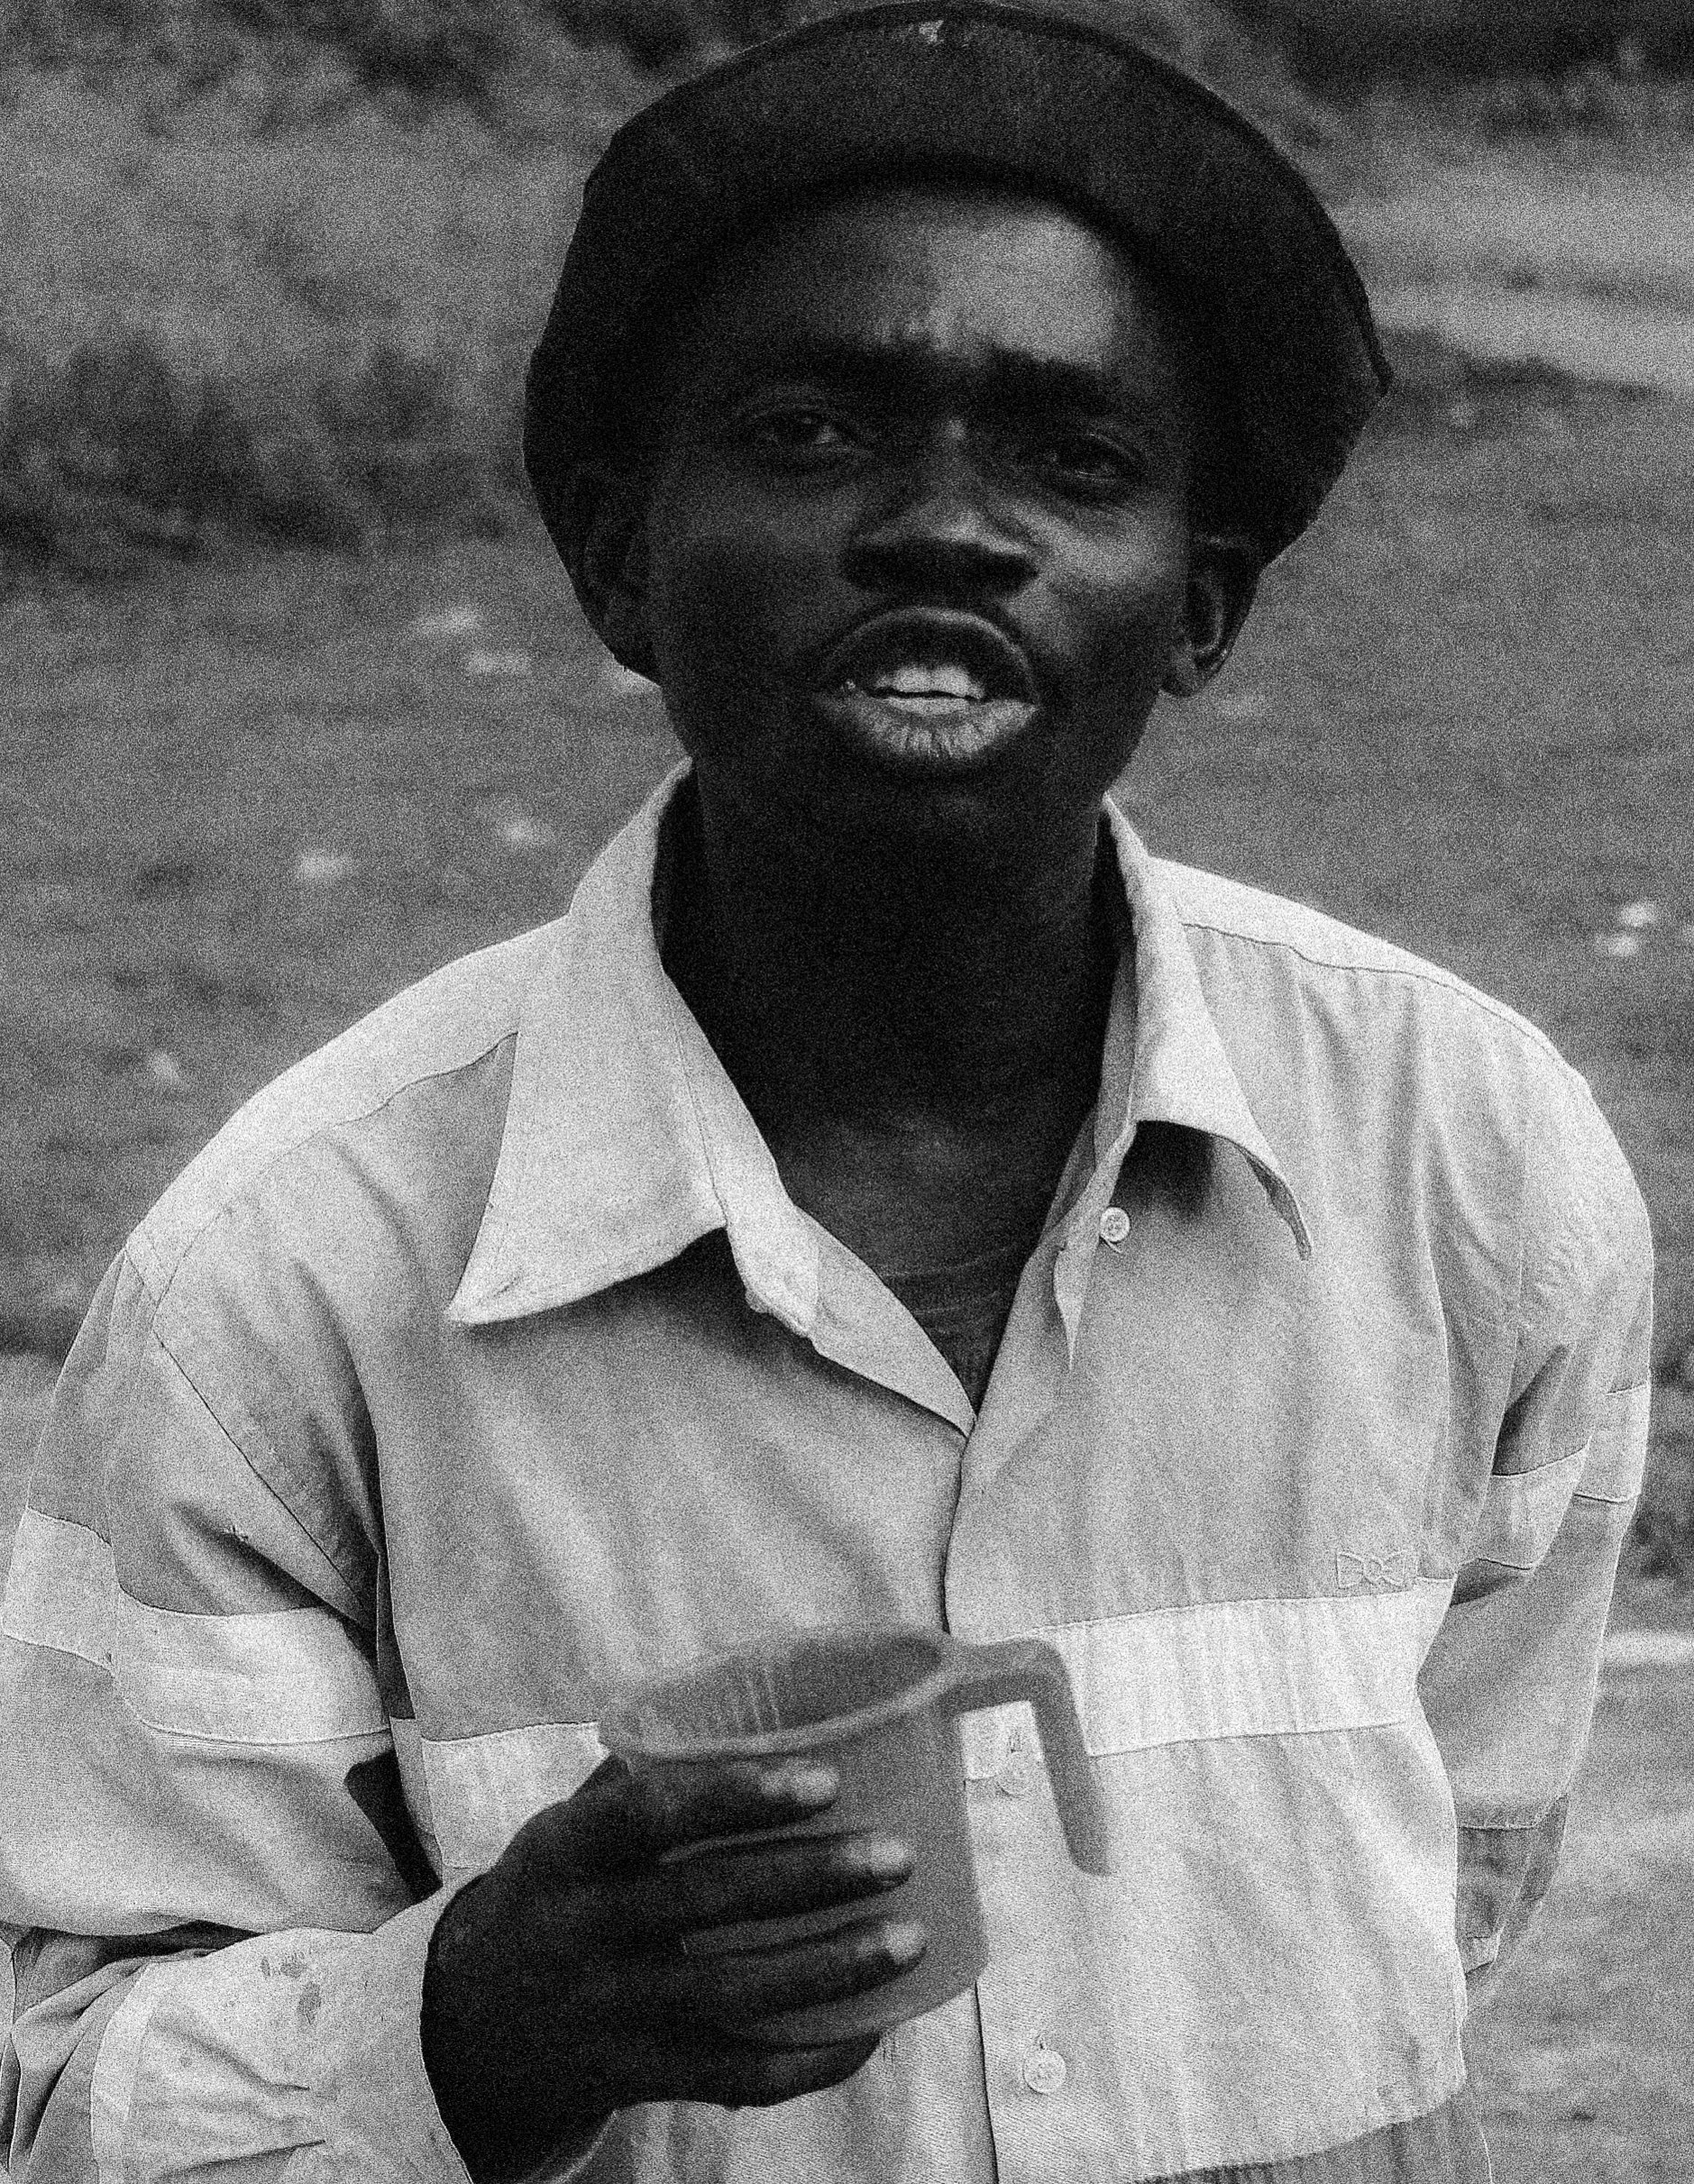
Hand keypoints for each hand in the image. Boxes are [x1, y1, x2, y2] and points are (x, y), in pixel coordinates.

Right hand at [419, 1754, 922, 2181]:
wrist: (464, 2033)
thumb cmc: (555, 1894)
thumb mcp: (567, 1829)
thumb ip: (647, 1775)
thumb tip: (768, 1707)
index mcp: (565, 1849)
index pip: (647, 1814)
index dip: (735, 1796)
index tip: (826, 1780)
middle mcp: (581, 1930)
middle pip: (704, 1902)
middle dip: (812, 1877)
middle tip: (899, 1852)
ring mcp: (608, 2011)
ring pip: (729, 1994)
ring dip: (830, 1968)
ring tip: (911, 1936)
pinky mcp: (634, 2078)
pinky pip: (729, 2076)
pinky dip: (805, 2060)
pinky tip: (868, 2031)